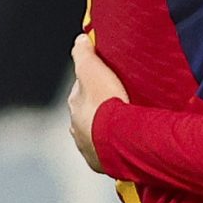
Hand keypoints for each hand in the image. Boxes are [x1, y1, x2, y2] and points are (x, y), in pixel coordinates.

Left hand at [68, 33, 130, 174]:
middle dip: (100, 106)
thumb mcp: (93, 70)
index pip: (82, 88)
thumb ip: (84, 54)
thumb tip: (79, 40)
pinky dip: (114, 145)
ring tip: (127, 123)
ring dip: (107, 128)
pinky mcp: (101, 162)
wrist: (118, 140)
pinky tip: (127, 141)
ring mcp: (88, 146)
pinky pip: (108, 150)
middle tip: (121, 100)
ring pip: (96, 132)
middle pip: (89, 112)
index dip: (94, 80)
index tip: (108, 77)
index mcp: (75, 104)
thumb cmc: (106, 104)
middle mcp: (76, 127)